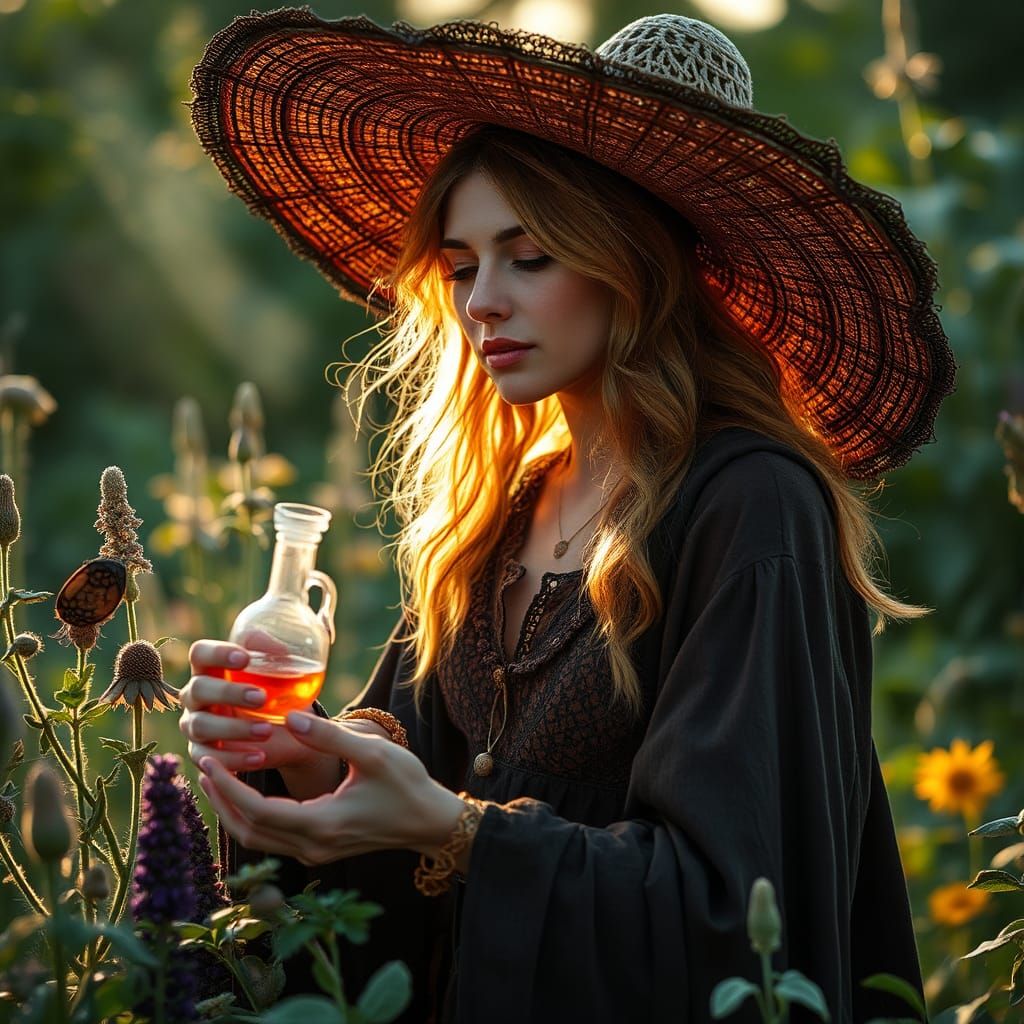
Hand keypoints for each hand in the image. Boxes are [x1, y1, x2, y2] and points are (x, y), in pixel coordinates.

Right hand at [179, 640, 388, 774]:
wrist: (288, 734)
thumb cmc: (279, 695)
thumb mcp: (282, 676)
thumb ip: (277, 658)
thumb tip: (279, 648)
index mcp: (212, 669)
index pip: (200, 653)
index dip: (217, 653)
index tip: (245, 658)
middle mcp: (197, 696)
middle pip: (197, 689)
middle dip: (228, 693)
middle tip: (262, 697)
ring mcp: (196, 725)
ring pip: (200, 725)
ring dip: (234, 728)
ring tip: (267, 730)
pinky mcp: (202, 754)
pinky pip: (208, 758)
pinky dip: (234, 759)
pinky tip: (259, 756)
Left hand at [196, 710, 466, 866]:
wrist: (430, 822)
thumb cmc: (407, 785)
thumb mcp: (372, 753)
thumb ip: (329, 736)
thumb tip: (291, 718)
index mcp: (321, 825)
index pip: (258, 811)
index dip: (228, 787)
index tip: (209, 761)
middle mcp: (312, 847)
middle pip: (248, 830)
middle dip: (221, 799)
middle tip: (202, 765)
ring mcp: (315, 853)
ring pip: (257, 838)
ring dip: (232, 810)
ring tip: (216, 778)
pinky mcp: (319, 850)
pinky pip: (272, 838)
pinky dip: (251, 816)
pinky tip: (246, 792)